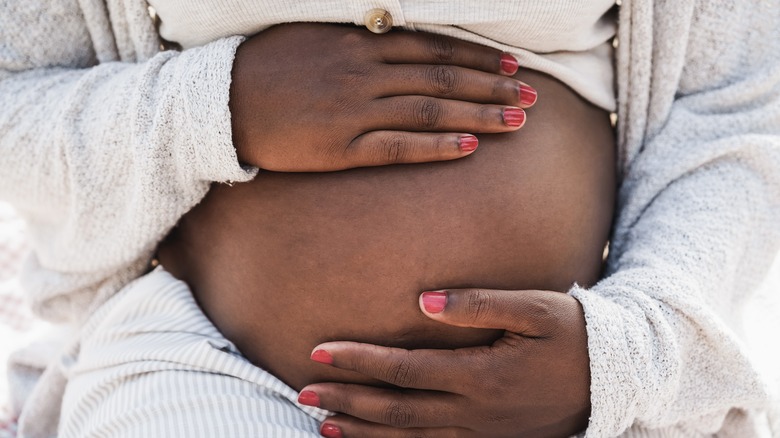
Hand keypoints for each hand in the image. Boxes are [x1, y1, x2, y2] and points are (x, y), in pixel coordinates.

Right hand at [230, 23, 536, 170]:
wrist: (222, 102)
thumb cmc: (267, 66)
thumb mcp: (315, 35)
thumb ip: (360, 38)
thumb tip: (397, 36)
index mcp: (361, 43)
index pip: (435, 48)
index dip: (479, 56)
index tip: (514, 64)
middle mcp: (366, 73)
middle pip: (444, 78)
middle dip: (493, 85)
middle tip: (532, 95)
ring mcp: (356, 111)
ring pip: (431, 110)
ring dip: (479, 113)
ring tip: (518, 120)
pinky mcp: (343, 147)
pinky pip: (400, 147)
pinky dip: (437, 145)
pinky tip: (469, 146)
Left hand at [298, 289, 590, 437]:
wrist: (615, 378)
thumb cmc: (572, 334)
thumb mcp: (535, 308)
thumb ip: (478, 304)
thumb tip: (423, 300)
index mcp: (481, 375)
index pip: (404, 369)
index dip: (360, 360)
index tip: (320, 350)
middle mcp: (475, 412)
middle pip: (396, 410)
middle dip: (347, 399)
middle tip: (303, 391)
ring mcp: (482, 434)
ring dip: (363, 431)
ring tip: (322, 421)